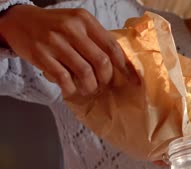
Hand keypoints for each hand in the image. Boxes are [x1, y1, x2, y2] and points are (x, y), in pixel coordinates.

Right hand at [0, 5, 137, 95]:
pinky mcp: (41, 55)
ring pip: (85, 73)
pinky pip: (64, 78)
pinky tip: (71, 89)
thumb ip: (96, 39)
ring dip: (90, 86)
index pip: (112, 46)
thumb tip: (121, 65)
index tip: (133, 80)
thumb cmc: (54, 26)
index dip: (125, 67)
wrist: (19, 20)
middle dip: (106, 79)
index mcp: (85, 20)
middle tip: (103, 85)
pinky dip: (71, 88)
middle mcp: (71, 28)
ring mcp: (55, 41)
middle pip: (101, 62)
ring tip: (88, 89)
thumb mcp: (77, 23)